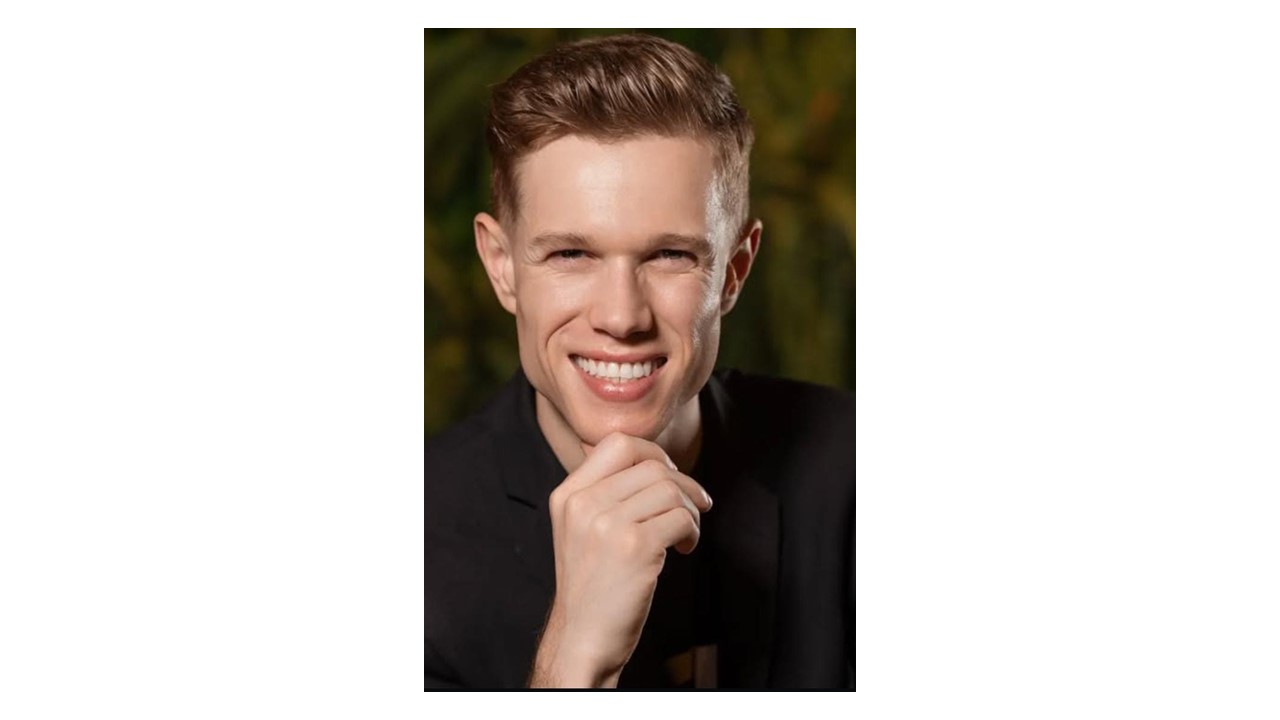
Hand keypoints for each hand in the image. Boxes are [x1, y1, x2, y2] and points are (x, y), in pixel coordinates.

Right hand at [528, 432, 712, 687]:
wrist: (582, 637)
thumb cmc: (592, 585)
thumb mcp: (579, 528)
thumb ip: (603, 492)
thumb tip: (646, 457)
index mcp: (568, 495)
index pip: (617, 443)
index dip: (653, 454)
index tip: (668, 477)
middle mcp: (583, 504)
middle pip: (652, 465)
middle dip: (684, 483)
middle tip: (693, 506)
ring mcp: (607, 524)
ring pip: (671, 489)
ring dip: (691, 510)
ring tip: (685, 534)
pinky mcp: (634, 547)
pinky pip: (681, 518)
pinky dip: (692, 532)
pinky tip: (683, 549)